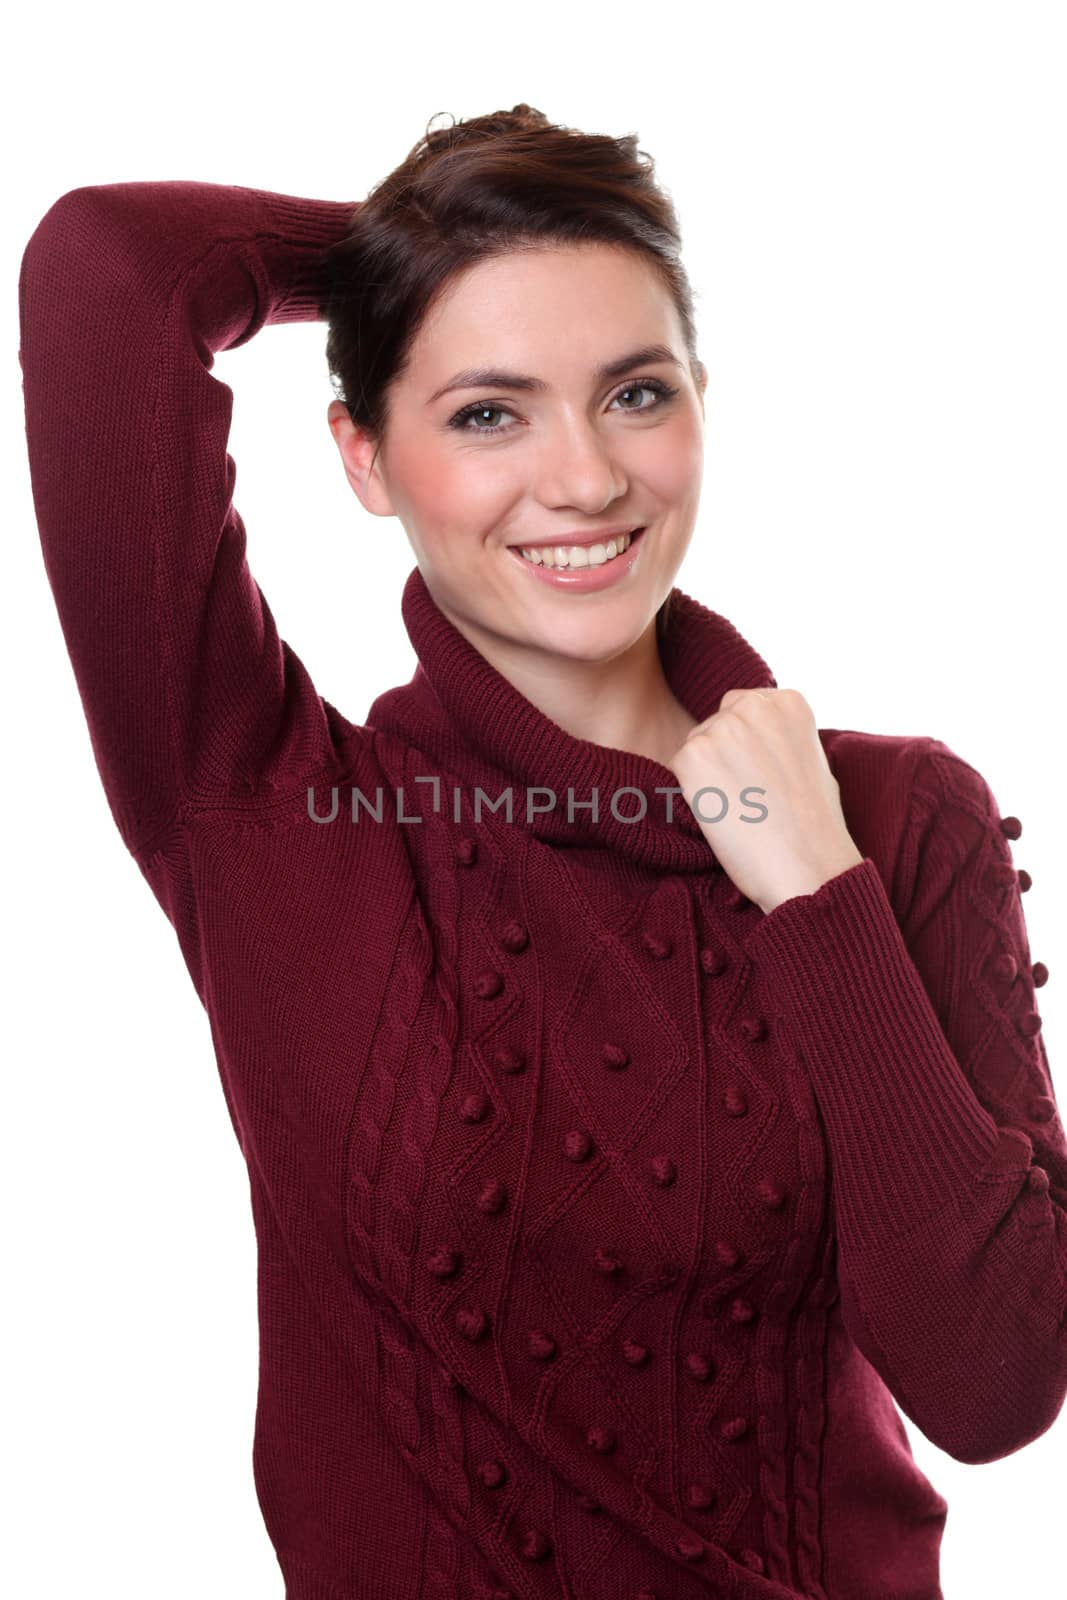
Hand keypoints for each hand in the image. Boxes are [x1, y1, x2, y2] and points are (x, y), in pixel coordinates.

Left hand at [665, 688, 863, 914]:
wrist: (808, 867)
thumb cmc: (815, 826)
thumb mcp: (811, 760)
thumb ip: (779, 738)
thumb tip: (751, 742)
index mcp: (787, 702)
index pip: (744, 709)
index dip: (747, 747)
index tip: (762, 776)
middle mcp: (753, 705)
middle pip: (716, 723)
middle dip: (723, 756)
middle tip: (748, 797)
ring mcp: (721, 728)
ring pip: (696, 747)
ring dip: (706, 777)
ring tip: (740, 810)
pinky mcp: (693, 757)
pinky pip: (677, 771)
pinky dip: (691, 796)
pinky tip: (722, 816)